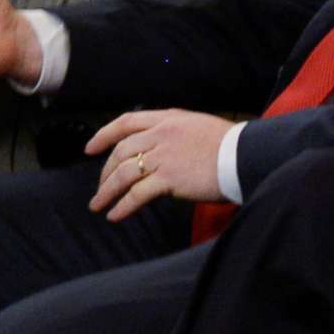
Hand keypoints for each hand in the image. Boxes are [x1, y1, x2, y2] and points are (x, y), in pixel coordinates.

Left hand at [86, 110, 229, 216]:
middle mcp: (159, 135)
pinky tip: (115, 215)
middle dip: (105, 172)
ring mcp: (162, 156)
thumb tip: (156, 146)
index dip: (103, 135)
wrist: (243, 155)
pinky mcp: (168, 178)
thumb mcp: (194, 125)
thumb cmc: (226, 143)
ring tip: (98, 205)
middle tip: (99, 187)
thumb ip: (171, 132)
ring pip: (123, 173)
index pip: (125, 123)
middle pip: (120, 152)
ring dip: (107, 191)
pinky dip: (123, 206)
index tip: (90, 148)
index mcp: (165, 119)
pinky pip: (137, 194)